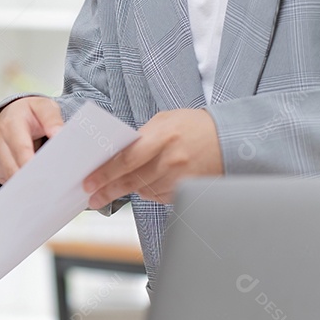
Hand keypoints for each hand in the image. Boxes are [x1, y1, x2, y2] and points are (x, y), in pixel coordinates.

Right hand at [0, 96, 63, 183]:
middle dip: (33, 177)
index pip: (22, 149)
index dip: (33, 164)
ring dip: (28, 181)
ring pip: (11, 177)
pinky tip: (33, 177)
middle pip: (14, 167)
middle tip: (52, 182)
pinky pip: (8, 181)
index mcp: (11, 124)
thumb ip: (53, 119)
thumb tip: (58, 134)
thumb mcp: (44, 108)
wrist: (11, 115)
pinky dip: (21, 183)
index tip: (47, 173)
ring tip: (46, 181)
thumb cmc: (29, 113)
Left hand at [84, 108, 222, 208]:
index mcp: (163, 135)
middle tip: (92, 198)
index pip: (126, 159)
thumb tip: (113, 155)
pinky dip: (149, 191)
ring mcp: (181, 176)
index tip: (88, 183)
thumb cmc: (192, 127)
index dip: (105, 173)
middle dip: (108, 190)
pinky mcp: (186, 190)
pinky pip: (158, 196)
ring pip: (143, 190)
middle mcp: (172, 158)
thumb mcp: (164, 121)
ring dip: (129, 189)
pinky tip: (149, 182)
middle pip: (132, 180)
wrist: (230, 138)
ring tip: (118, 186)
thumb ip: (140, 137)